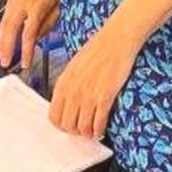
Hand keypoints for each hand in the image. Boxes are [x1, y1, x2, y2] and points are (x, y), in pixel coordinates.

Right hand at [0, 0, 60, 68]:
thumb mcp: (58, 7)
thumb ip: (47, 25)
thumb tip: (38, 39)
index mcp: (37, 7)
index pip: (29, 34)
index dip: (26, 51)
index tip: (25, 63)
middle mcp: (23, 3)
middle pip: (11, 30)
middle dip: (6, 48)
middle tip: (5, 63)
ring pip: (3, 24)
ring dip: (0, 41)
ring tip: (0, 55)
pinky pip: (4, 17)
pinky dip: (1, 30)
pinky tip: (1, 38)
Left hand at [48, 17, 143, 139]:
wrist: (117, 38)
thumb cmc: (98, 48)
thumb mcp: (75, 65)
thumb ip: (69, 84)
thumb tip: (67, 104)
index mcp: (63, 82)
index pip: (54, 117)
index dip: (62, 125)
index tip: (70, 124)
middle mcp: (73, 90)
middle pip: (67, 126)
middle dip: (75, 131)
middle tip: (83, 128)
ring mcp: (88, 94)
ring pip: (83, 129)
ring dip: (88, 133)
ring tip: (93, 129)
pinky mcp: (105, 96)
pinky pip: (98, 124)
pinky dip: (100, 130)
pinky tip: (102, 127)